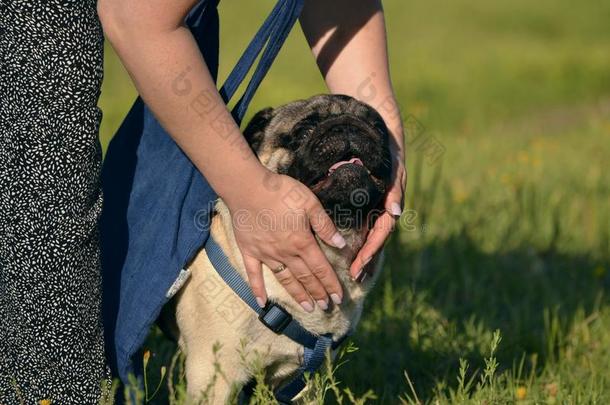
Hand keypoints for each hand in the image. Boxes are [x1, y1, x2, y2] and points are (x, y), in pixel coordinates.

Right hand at [225, 171, 345, 311]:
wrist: (247, 188)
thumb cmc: (280, 191)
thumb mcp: (309, 202)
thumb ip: (324, 225)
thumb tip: (340, 244)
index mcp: (302, 241)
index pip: (320, 268)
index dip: (330, 284)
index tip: (338, 298)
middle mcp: (285, 253)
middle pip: (305, 277)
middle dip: (317, 293)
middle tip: (326, 307)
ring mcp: (266, 254)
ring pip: (285, 279)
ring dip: (297, 295)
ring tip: (308, 308)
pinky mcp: (249, 251)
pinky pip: (253, 274)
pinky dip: (257, 289)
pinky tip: (262, 303)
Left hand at [350, 149, 405, 278]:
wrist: (386, 139)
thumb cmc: (389, 154)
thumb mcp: (394, 169)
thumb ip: (395, 190)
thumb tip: (395, 212)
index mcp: (391, 205)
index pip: (381, 233)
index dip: (371, 249)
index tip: (360, 264)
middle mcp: (386, 211)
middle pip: (377, 241)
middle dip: (367, 260)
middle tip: (355, 277)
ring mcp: (380, 210)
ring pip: (373, 239)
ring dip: (366, 257)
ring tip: (356, 275)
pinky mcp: (372, 208)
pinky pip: (369, 231)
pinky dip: (363, 245)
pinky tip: (356, 257)